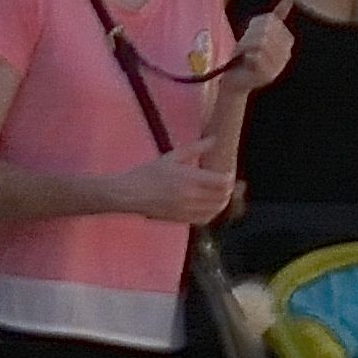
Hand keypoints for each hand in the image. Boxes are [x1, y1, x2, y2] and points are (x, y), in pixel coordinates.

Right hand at [111, 150, 235, 227]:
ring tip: (220, 194)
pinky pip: (203, 219)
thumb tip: (214, 137)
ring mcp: (183, 210)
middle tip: (226, 183)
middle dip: (228, 190)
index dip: (230, 178)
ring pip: (215, 209)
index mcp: (189, 178)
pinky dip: (211, 212)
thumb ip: (196, 148)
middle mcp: (188, 196)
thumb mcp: (172, 157)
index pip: (223, 182)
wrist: (127, 194)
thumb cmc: (148, 172)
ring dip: (222, 201)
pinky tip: (209, 205)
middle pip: (222, 196)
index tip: (227, 172)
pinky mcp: (178, 219)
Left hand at [231, 9, 296, 93]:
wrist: (235, 82)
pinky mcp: (267, 75)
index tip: (249, 34)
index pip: (274, 22)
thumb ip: (276, 17)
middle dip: (251, 35)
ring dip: (247, 46)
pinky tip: (245, 60)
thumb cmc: (246, 56)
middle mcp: (286, 53)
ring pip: (262, 43)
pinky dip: (247, 56)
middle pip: (268, 31)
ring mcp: (278, 65)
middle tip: (243, 45)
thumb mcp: (260, 34)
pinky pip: (257, 56)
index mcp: (287, 41)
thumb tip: (288, 0)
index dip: (257, 25)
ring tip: (243, 52)